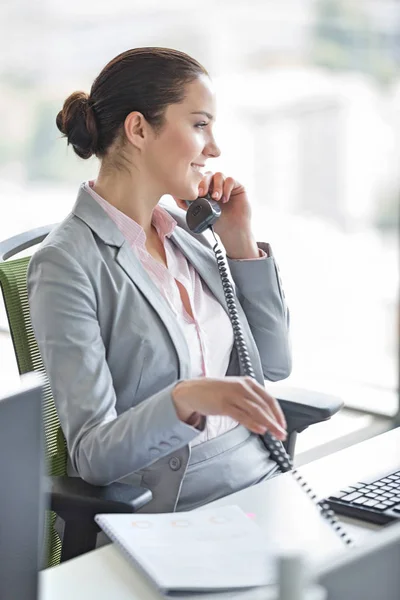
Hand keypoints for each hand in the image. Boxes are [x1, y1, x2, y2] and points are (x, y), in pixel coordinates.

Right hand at [172, 376, 286, 439]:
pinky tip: (260, 429)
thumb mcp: (237, 392)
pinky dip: (252, 423)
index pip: (269, 398)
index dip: (278, 413)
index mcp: (248, 383)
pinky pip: (241, 415)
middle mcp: (242, 387)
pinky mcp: (223, 404)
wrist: (193, 391)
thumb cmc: (216, 392)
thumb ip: (250, 402)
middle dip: (275, 421)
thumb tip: (266, 417)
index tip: (283, 425)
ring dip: (268, 423)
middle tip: (282, 433)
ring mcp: (232, 395)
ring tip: (275, 434)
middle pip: (264, 405)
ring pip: (255, 410)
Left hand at [173, 172, 258, 257]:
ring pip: (219, 175)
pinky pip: (231, 180)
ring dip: (216, 186)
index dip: (196, 184)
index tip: (195, 194)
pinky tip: (225, 199)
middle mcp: (217, 185)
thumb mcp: (203, 213)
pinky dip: (226, 188)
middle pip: (208, 175)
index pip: (200, 180)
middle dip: (204, 183)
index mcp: (207, 190)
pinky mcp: (238, 186)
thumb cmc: (218, 223)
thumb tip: (180, 200)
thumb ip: (193, 205)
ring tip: (216, 198)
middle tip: (202, 193)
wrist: (233, 231)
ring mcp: (227, 185)